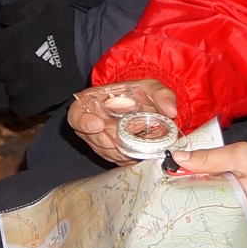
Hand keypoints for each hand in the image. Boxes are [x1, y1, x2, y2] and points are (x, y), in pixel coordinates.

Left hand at [0, 0, 82, 115]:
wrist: (93, 47)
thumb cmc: (67, 24)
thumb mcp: (42, 4)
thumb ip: (15, 9)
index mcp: (11, 40)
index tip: (8, 50)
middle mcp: (14, 64)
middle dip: (6, 67)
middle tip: (21, 64)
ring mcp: (25, 85)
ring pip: (7, 90)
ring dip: (15, 85)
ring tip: (30, 79)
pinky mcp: (38, 101)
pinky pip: (19, 107)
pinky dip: (24, 102)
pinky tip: (33, 93)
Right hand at [66, 78, 181, 162]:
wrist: (145, 110)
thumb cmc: (141, 95)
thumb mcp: (151, 88)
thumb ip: (161, 94)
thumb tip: (170, 111)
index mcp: (93, 101)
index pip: (76, 113)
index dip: (82, 121)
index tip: (98, 125)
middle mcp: (92, 122)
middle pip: (91, 138)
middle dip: (110, 142)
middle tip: (127, 140)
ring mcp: (100, 139)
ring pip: (103, 151)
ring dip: (120, 152)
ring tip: (137, 147)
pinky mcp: (111, 152)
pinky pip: (114, 160)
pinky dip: (126, 159)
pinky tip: (138, 155)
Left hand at [171, 142, 246, 234]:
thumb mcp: (246, 158)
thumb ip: (211, 157)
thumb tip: (178, 157)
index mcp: (221, 207)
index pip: (187, 197)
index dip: (177, 182)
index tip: (167, 170)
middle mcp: (224, 224)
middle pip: (196, 207)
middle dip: (188, 191)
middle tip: (179, 176)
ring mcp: (234, 229)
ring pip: (209, 212)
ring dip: (203, 198)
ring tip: (194, 183)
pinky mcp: (244, 229)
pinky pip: (223, 216)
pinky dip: (218, 204)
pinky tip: (217, 193)